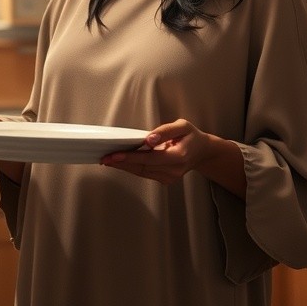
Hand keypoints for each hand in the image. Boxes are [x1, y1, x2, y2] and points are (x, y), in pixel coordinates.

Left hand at [100, 118, 215, 185]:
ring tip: (108, 160)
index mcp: (179, 156)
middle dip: (122, 163)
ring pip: (142, 172)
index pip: (151, 158)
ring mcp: (169, 177)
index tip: (115, 155)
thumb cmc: (191, 136)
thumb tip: (149, 139)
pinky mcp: (165, 179)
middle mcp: (174, 170)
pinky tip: (121, 162)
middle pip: (143, 168)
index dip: (132, 157)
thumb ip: (166, 131)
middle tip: (104, 157)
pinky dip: (132, 167)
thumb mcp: (183, 126)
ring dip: (124, 166)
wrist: (201, 152)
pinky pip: (145, 173)